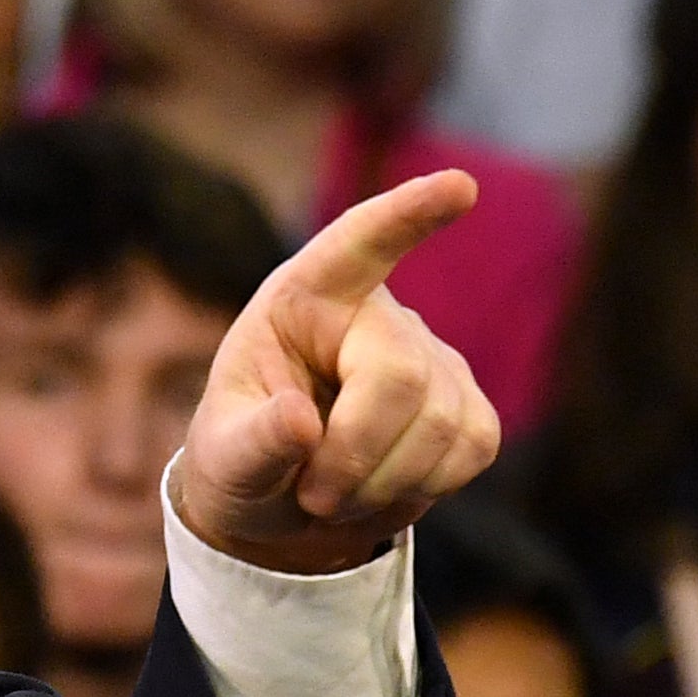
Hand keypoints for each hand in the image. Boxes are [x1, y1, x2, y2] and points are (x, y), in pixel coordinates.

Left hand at [174, 172, 501, 576]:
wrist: (282, 508)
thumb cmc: (241, 463)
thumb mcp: (222, 460)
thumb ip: (253, 442)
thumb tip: (301, 424)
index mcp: (304, 300)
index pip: (357, 244)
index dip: (406, 214)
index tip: (457, 188)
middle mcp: (375, 315)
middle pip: (400, 377)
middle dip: (356, 454)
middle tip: (314, 495)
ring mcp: (432, 356)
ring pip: (443, 423)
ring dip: (384, 483)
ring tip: (335, 493)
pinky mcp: (469, 404)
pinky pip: (474, 447)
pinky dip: (423, 488)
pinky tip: (382, 487)